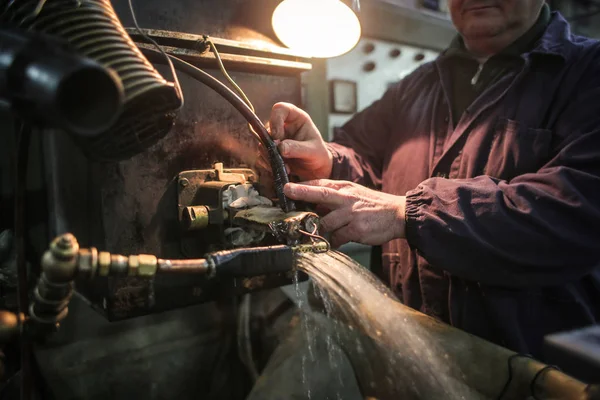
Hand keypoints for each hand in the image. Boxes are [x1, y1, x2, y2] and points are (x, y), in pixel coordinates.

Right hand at [269, 102, 332, 180]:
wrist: (316, 168)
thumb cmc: (318, 155)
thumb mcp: (312, 151)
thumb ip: (297, 148)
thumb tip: (280, 148)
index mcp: (296, 118)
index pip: (279, 109)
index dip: (275, 120)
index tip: (278, 137)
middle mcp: (283, 126)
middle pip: (267, 128)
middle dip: (272, 145)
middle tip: (282, 157)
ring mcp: (276, 139)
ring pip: (262, 143)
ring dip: (270, 157)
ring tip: (285, 167)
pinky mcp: (271, 151)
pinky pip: (262, 156)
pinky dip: (268, 164)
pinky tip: (281, 170)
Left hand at [284, 180, 406, 247]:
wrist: (398, 215)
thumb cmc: (373, 205)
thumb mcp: (354, 193)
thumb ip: (335, 196)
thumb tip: (314, 204)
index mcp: (345, 188)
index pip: (320, 184)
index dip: (303, 185)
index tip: (287, 187)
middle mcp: (347, 199)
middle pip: (320, 194)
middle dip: (302, 192)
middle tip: (287, 192)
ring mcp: (351, 214)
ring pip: (325, 223)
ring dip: (322, 230)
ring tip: (326, 232)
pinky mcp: (356, 230)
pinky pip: (336, 238)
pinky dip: (333, 242)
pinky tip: (337, 242)